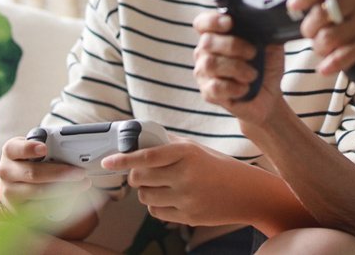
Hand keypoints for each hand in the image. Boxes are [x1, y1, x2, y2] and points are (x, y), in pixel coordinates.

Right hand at [0, 135, 95, 220]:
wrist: (16, 185)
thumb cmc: (31, 162)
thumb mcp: (35, 150)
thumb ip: (48, 147)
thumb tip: (72, 151)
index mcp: (10, 152)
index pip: (15, 149)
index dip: (29, 148)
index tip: (44, 149)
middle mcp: (6, 172)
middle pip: (33, 173)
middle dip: (59, 173)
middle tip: (80, 172)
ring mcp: (9, 193)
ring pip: (39, 192)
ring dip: (64, 189)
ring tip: (83, 184)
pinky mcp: (17, 210)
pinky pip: (41, 208)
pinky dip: (59, 202)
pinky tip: (73, 196)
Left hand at [100, 138, 258, 226]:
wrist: (247, 193)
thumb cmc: (219, 167)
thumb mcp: (197, 149)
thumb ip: (169, 145)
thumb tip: (139, 139)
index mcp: (187, 153)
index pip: (147, 156)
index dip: (124, 159)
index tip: (107, 161)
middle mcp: (186, 175)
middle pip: (140, 178)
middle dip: (135, 176)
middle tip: (142, 173)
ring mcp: (187, 197)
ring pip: (145, 197)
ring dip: (145, 191)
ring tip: (160, 186)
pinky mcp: (188, 216)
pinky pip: (156, 212)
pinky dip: (156, 205)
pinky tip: (169, 198)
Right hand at [192, 11, 287, 124]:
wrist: (269, 94)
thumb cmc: (266, 65)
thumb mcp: (270, 44)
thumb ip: (264, 30)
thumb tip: (265, 18)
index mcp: (218, 35)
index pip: (202, 23)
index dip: (212, 21)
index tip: (230, 22)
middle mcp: (206, 51)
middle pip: (207, 41)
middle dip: (233, 45)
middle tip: (253, 53)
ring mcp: (204, 72)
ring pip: (210, 64)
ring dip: (236, 68)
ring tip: (252, 74)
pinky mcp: (207, 92)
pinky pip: (215, 87)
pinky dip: (234, 87)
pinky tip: (245, 88)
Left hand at [287, 0, 354, 74]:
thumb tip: (327, 4)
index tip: (292, 7)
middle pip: (320, 13)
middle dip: (309, 29)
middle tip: (313, 37)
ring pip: (329, 36)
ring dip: (320, 49)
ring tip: (324, 53)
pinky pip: (345, 54)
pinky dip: (331, 64)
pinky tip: (327, 68)